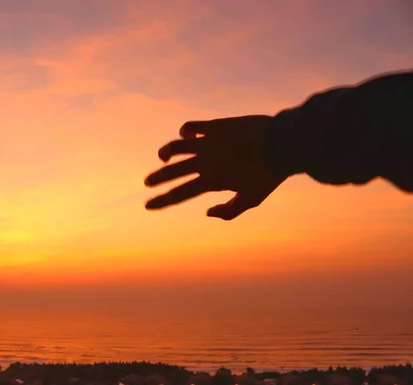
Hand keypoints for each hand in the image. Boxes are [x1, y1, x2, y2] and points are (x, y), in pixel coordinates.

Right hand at [144, 115, 287, 219]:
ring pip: (176, 147)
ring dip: (165, 153)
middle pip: (172, 172)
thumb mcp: (252, 200)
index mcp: (212, 181)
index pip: (179, 194)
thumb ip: (228, 211)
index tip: (147, 205)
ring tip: (162, 157)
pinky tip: (186, 136)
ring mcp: (208, 143)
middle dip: (156, 179)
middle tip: (147, 182)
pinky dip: (185, 132)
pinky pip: (191, 127)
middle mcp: (205, 162)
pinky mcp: (215, 126)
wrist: (283, 144)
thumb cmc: (269, 175)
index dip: (161, 201)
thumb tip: (206, 213)